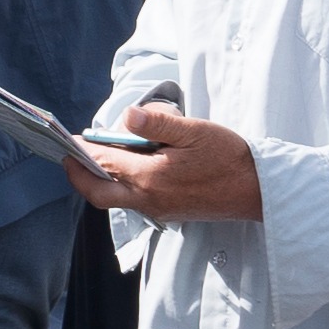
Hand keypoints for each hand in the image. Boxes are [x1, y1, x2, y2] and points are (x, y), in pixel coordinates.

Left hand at [63, 102, 263, 223]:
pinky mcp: (169, 212)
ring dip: (100, 181)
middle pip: (97, 193)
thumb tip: (126, 116)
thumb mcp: (194, 131)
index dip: (82, 150)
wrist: (259, 190)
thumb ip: (156, 123)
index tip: (69, 139)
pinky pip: (133, 203)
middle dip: (78, 175)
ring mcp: (158, 210)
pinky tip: (129, 167)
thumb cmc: (229, 157)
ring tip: (98, 156)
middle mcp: (148, 199)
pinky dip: (120, 186)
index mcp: (150, 177)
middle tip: (70, 156)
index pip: (102, 163)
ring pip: (114, 200)